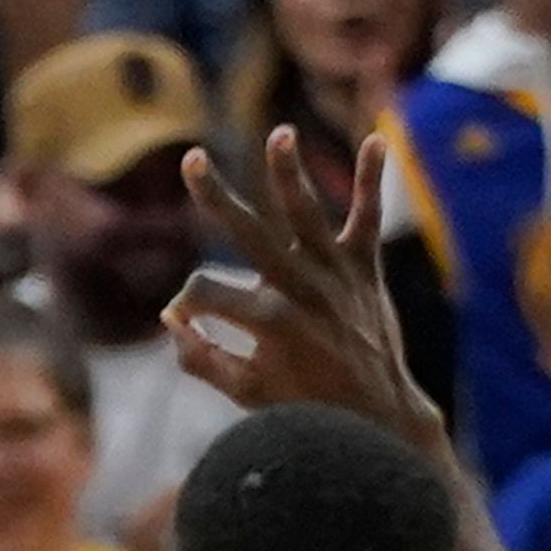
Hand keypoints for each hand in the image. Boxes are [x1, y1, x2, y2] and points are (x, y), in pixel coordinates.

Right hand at [163, 128, 441, 450]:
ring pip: (306, 214)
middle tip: (192, 159)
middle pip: (247, 233)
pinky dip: (372, 182)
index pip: (206, 292)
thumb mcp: (246, 394)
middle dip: (214, 195)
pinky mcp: (364, 269)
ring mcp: (335, 275)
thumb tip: (172, 321)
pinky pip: (368, 218)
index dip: (186, 306)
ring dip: (291, 172)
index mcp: (267, 321)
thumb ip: (202, 359)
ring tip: (280, 135)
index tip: (185, 321)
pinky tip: (375, 140)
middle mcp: (300, 289)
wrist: (378, 416)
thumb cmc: (306, 410)